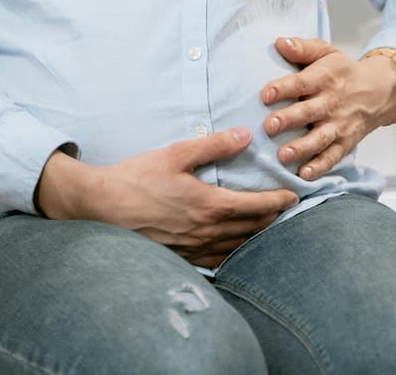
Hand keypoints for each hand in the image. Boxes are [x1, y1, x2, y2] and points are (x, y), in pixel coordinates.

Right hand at [37, 129, 299, 267]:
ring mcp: (194, 248)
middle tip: (286, 210)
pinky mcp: (181, 256)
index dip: (279, 202)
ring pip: (238, 247)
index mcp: (209, 205)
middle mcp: (207, 231)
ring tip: (268, 228)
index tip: (293, 196)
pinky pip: (218, 259)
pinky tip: (235, 247)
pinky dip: (234, 252)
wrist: (102, 207)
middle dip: (273, 219)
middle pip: (253, 229)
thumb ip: (213, 146)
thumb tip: (244, 136)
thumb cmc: (136, 178)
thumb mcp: (175, 154)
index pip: (257, 207)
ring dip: (257, 238)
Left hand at [262, 37, 395, 180]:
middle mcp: (331, 103)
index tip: (265, 95)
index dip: (283, 88)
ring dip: (302, 147)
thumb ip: (303, 48)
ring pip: (320, 138)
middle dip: (289, 120)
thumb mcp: (326, 52)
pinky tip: (304, 175)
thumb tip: (279, 43)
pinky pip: (333, 156)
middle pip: (308, 112)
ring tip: (283, 155)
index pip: (302, 83)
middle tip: (268, 126)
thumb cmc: (342, 71)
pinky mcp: (345, 142)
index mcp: (324, 78)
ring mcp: (339, 125)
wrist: (380, 90)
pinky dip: (320, 166)